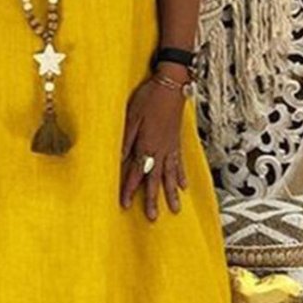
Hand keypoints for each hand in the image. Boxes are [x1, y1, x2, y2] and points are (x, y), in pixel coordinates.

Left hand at [120, 77, 187, 220]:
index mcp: (146, 145)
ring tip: (174, 210)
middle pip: (155, 179)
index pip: (136, 172)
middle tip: (153, 218)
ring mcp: (171, 147)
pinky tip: (183, 186)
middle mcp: (160, 150)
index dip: (130, 189)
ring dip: (171, 193)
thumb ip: (126, 140)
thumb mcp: (131, 117)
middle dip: (153, 199)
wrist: (171, 85)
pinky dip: (181, 176)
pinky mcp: (177, 142)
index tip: (126, 205)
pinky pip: (179, 163)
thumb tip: (118, 160)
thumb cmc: (148, 98)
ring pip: (170, 175)